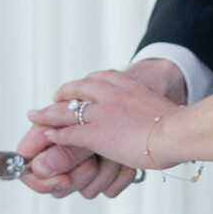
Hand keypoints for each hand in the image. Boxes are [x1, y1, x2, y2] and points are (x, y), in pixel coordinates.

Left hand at [16, 59, 187, 199]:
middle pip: (78, 89)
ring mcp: (101, 113)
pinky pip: (69, 133)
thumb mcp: (160, 107)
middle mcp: (110, 94)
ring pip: (66, 110)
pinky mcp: (96, 134)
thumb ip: (149, 110)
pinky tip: (48, 135)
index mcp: (127, 85)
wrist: (177, 131)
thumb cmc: (177, 125)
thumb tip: (157, 117)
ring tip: (35, 116)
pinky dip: (56, 134)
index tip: (80, 89)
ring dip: (48, 114)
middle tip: (54, 98)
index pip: (99, 78)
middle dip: (63, 94)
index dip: (85, 85)